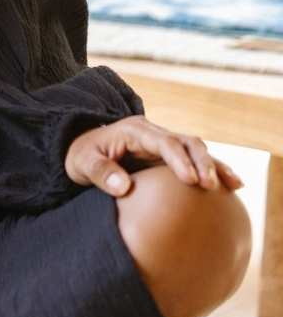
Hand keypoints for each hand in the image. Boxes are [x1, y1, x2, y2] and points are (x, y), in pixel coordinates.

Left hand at [63, 116, 243, 196]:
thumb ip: (101, 173)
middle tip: (211, 186)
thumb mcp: (82, 163)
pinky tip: (232, 186)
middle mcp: (153, 133)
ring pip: (196, 149)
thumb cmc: (82, 156)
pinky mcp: (169, 157)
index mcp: (134, 131)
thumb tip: (123, 186)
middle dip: (203, 162)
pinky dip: (214, 170)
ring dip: (214, 165)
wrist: (83, 150)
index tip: (190, 180)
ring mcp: (163, 144)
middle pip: (187, 142)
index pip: (163, 142)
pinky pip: (195, 160)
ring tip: (234, 185)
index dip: (179, 160)